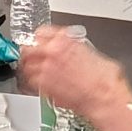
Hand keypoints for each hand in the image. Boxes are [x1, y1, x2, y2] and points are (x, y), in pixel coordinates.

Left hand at [17, 25, 131, 121]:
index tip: (40, 41)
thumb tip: (77, 53)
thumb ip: (78, 50)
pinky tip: (37, 84)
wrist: (106, 98)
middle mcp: (53, 53)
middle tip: (31, 55)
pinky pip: (30, 82)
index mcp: (65, 40)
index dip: (41, 38)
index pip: (42, 32)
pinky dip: (31, 82)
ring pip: (26, 65)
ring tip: (32, 70)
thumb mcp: (95, 53)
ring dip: (28, 67)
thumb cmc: (106, 80)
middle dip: (29, 51)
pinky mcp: (44, 88)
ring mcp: (46, 70)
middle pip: (29, 47)